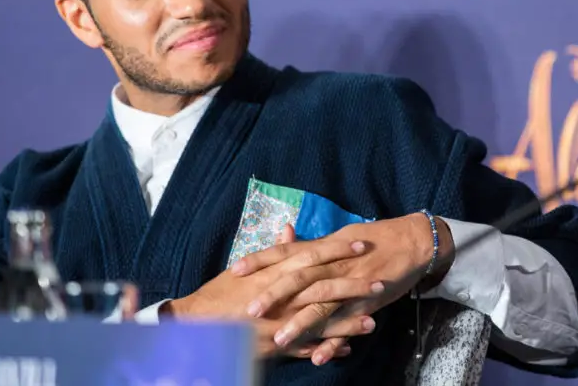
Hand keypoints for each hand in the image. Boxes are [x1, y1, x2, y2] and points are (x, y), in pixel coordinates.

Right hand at [163, 226, 380, 360]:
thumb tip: (291, 228)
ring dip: (348, 322)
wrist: (197, 324)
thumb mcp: (246, 266)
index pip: (313, 255)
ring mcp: (280, 322)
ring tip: (372, 322)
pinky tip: (347, 349)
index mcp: (275, 272)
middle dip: (353, 285)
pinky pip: (306, 347)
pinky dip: (326, 348)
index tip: (363, 243)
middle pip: (324, 288)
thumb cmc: (221, 292)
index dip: (339, 249)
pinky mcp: (275, 346)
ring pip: (320, 321)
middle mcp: (281, 296)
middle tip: (380, 281)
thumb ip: (274, 250)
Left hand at [235, 213, 454, 351]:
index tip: (236, 269)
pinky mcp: (368, 303)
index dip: (261, 259)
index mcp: (325, 247)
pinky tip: (317, 357)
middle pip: (300, 279)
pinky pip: (348, 324)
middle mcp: (335, 265)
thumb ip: (312, 244)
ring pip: (322, 303)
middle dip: (274, 295)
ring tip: (278, 340)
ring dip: (300, 323)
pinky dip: (333, 342)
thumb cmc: (374, 238)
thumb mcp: (341, 238)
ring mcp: (351, 284)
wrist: (413, 241)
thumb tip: (287, 240)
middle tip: (248, 311)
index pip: (287, 251)